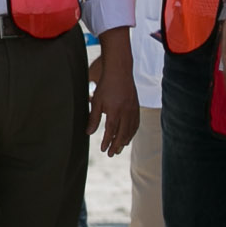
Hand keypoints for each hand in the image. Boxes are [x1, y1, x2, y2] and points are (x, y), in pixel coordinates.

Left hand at [88, 34, 139, 156]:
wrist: (120, 72)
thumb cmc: (105, 86)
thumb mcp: (96, 102)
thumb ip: (93, 118)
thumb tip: (89, 133)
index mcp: (115, 112)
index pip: (111, 132)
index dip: (107, 142)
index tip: (103, 150)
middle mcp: (126, 113)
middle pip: (123, 134)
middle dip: (117, 145)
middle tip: (111, 154)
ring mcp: (133, 110)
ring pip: (131, 130)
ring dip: (125, 141)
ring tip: (119, 148)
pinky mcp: (136, 107)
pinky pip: (136, 123)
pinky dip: (132, 132)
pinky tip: (128, 136)